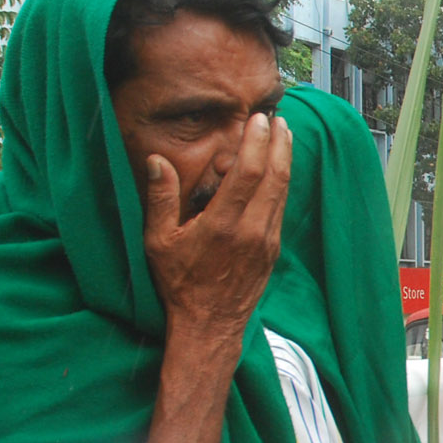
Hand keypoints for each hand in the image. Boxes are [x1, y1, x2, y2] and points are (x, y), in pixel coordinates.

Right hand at [141, 113, 291, 334]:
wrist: (211, 324)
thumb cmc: (180, 283)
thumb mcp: (159, 242)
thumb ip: (160, 199)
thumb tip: (156, 161)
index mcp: (224, 224)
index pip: (249, 173)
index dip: (257, 143)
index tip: (258, 120)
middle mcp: (252, 230)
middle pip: (274, 177)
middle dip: (279, 144)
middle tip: (278, 118)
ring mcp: (267, 240)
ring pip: (282, 191)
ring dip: (285, 160)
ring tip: (284, 135)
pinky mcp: (273, 249)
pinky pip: (280, 208)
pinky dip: (282, 183)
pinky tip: (279, 170)